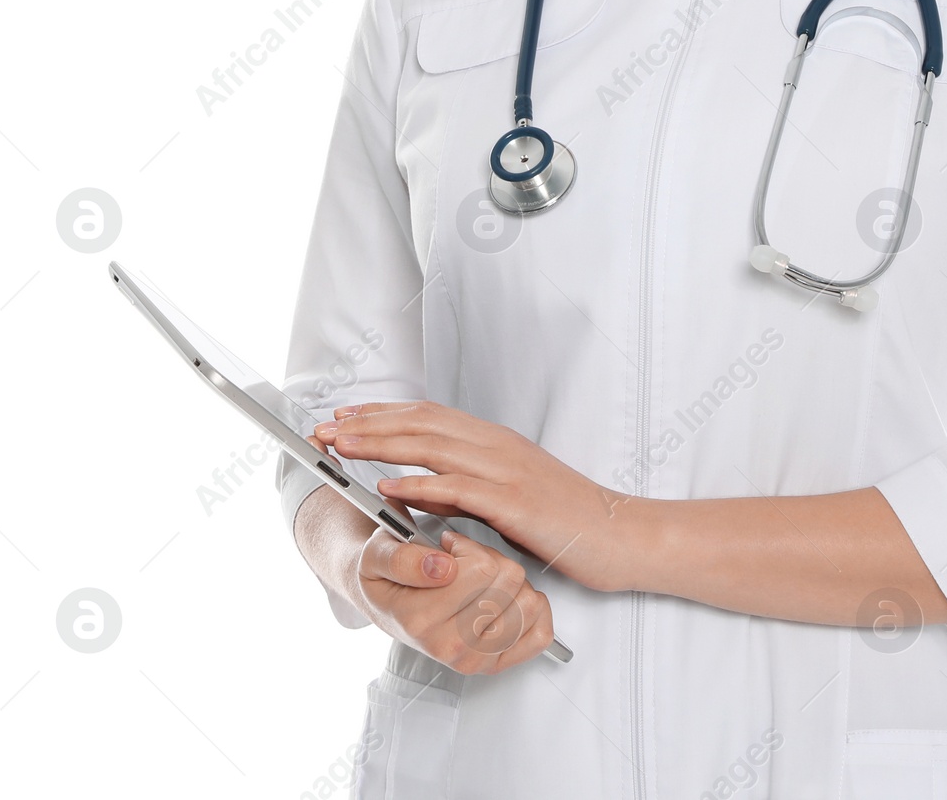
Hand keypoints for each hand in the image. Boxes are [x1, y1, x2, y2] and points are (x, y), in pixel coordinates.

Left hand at [313, 401, 639, 593]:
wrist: (620, 534)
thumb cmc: (567, 519)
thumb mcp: (509, 495)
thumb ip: (467, 486)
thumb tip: (425, 487)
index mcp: (494, 441)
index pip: (428, 415)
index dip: (383, 413)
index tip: (345, 416)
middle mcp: (496, 446)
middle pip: (421, 423)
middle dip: (368, 423)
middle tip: (326, 427)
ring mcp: (505, 470)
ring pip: (432, 446)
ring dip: (381, 443)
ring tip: (341, 446)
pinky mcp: (514, 501)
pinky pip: (458, 488)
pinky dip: (419, 484)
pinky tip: (388, 486)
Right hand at [352, 522, 555, 674]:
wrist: (386, 605)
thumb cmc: (388, 578)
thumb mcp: (378, 554)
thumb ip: (403, 558)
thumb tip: (440, 567)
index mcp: (420, 620)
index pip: (483, 569)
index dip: (469, 547)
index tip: (450, 550)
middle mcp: (449, 647)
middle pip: (510, 580)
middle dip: (491, 560)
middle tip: (466, 564)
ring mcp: (474, 660)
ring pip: (529, 602)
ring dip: (511, 583)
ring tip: (483, 581)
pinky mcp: (494, 664)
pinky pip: (540, 634)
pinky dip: (533, 609)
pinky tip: (507, 598)